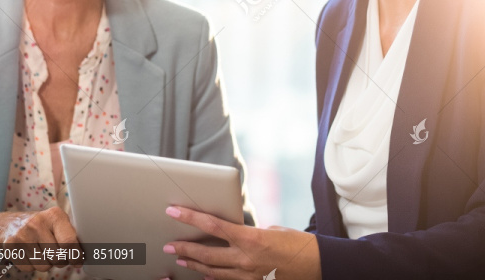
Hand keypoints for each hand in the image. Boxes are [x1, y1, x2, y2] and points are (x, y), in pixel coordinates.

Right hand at [0, 206, 81, 271]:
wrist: (9, 224)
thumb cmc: (41, 225)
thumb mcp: (57, 222)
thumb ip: (71, 234)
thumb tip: (88, 252)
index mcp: (54, 215)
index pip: (69, 241)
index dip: (76, 255)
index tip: (78, 261)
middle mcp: (38, 223)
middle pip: (58, 257)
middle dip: (61, 261)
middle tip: (58, 255)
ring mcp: (23, 235)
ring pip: (44, 266)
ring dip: (46, 264)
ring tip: (42, 252)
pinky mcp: (11, 247)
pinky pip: (29, 269)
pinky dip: (32, 266)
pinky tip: (30, 254)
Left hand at [163, 206, 320, 279]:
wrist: (316, 265)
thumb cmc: (296, 242)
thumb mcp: (270, 228)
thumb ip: (247, 232)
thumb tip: (232, 232)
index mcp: (251, 238)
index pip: (213, 226)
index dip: (190, 218)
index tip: (173, 212)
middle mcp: (246, 259)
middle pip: (206, 253)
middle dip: (184, 249)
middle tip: (168, 246)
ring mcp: (248, 276)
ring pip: (212, 271)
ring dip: (194, 265)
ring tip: (179, 260)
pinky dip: (212, 277)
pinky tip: (203, 274)